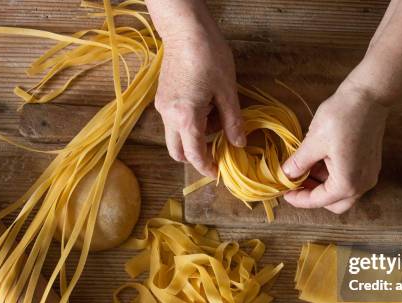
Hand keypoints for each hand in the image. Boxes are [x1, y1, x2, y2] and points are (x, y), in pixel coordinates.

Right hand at [149, 0, 244, 177]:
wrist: (185, 30)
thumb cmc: (209, 57)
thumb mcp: (228, 91)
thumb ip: (233, 121)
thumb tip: (239, 144)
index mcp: (186, 117)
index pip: (194, 154)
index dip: (206, 167)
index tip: (218, 173)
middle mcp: (168, 116)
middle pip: (177, 151)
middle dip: (195, 157)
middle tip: (217, 151)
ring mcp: (162, 106)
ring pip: (175, 136)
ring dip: (194, 137)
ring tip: (217, 118)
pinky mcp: (162, 97)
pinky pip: (173, 121)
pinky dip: (188, 124)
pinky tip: (206, 107)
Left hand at [282, 77, 388, 213]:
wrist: (369, 95)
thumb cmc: (341, 117)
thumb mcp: (313, 141)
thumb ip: (298, 163)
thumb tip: (286, 175)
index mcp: (347, 183)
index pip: (318, 200)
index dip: (298, 198)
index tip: (284, 192)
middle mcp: (362, 185)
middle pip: (334, 203)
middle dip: (313, 195)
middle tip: (295, 182)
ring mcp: (369, 174)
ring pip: (342, 192)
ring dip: (322, 185)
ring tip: (304, 167)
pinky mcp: (370, 164)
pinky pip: (350, 179)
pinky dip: (333, 176)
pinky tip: (318, 160)